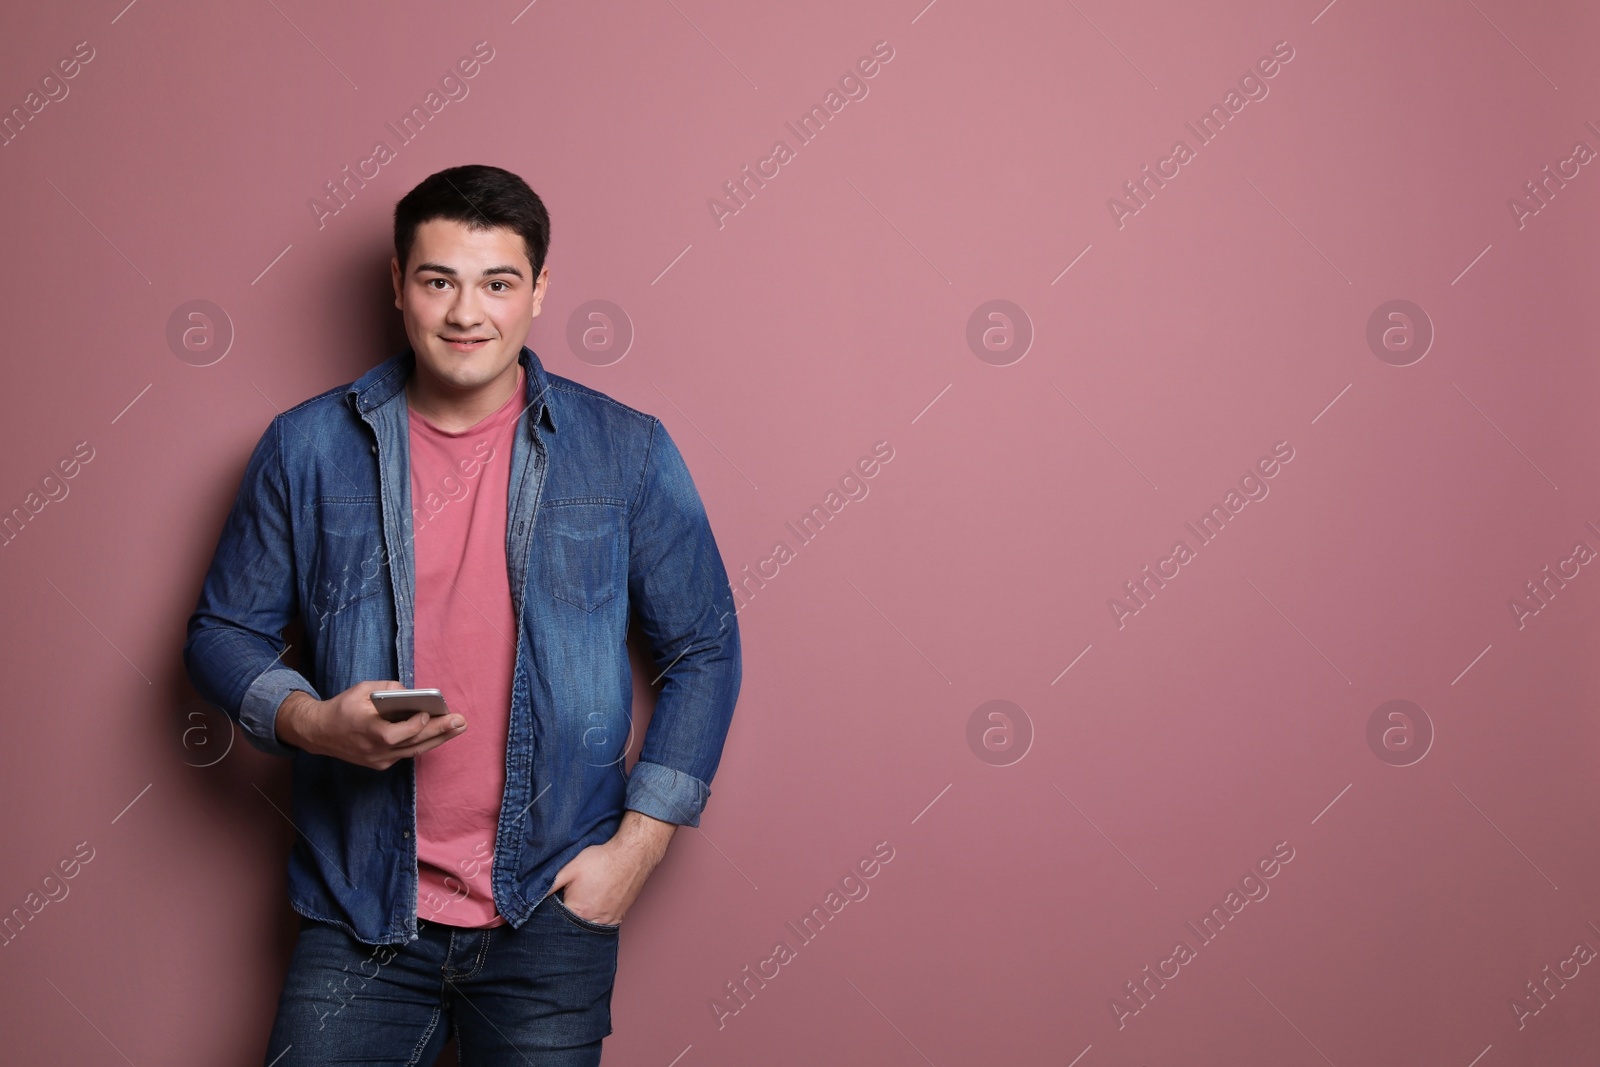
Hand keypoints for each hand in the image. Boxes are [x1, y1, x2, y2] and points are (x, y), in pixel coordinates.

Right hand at [275, 681, 466, 770]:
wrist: (318, 733)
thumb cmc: (341, 708)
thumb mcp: (361, 690)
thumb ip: (386, 687)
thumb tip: (409, 692)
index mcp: (369, 731)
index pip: (399, 733)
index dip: (417, 724)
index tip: (430, 712)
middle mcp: (376, 750)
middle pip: (414, 743)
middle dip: (440, 732)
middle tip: (461, 722)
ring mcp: (378, 760)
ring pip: (413, 751)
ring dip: (437, 739)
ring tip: (457, 728)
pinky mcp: (379, 764)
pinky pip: (405, 754)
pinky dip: (421, 744)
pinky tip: (438, 735)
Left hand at [548, 811, 676, 925]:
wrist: (631, 855)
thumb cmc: (601, 860)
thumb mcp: (569, 868)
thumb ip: (548, 884)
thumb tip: (530, 897)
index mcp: (577, 911)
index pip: (555, 924)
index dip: (547, 918)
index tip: (545, 912)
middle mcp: (593, 921)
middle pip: (571, 930)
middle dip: (563, 923)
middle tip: (561, 909)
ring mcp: (607, 922)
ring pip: (586, 931)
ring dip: (579, 924)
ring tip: (577, 909)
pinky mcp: (618, 919)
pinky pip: (601, 928)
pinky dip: (593, 924)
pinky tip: (590, 913)